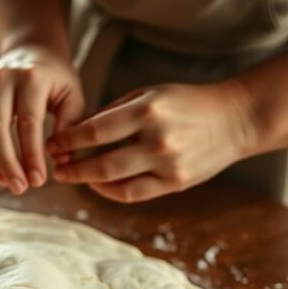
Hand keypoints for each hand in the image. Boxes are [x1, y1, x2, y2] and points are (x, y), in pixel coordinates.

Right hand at [0, 46, 84, 194]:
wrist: (31, 49)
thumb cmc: (56, 79)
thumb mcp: (72, 96)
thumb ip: (69, 127)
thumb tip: (61, 162)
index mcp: (30, 78)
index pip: (28, 124)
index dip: (32, 156)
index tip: (38, 181)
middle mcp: (1, 79)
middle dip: (7, 164)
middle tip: (20, 188)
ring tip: (8, 183)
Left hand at [47, 81, 257, 202]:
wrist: (235, 119)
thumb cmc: (184, 103)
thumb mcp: (148, 94)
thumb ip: (112, 113)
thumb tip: (73, 133)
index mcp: (148, 111)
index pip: (95, 131)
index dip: (69, 141)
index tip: (52, 144)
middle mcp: (158, 139)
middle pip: (101, 162)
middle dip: (72, 167)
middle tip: (55, 168)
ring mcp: (168, 165)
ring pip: (115, 182)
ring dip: (87, 181)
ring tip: (73, 176)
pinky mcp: (176, 183)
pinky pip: (133, 194)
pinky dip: (111, 191)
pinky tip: (99, 184)